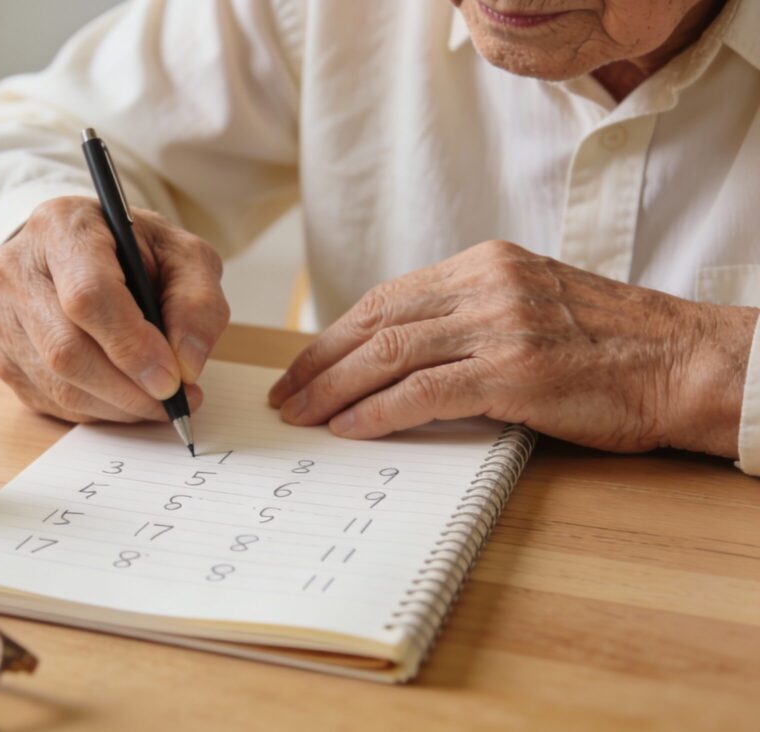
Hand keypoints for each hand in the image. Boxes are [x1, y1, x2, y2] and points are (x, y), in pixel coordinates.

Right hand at [0, 196, 229, 422]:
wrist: (78, 254)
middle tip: (173, 400)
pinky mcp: (1, 357)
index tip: (172, 379)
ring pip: (58, 384)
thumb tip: (187, 366)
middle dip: (128, 389)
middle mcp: (17, 268)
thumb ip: (197, 302)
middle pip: (67, 350)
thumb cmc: (133, 251)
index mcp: (62, 228)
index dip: (131, 346)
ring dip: (117, 406)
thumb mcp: (182, 255)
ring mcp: (0, 316)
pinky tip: (125, 397)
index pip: (87, 296)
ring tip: (158, 401)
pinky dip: (98, 410)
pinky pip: (50, 401)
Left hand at [268, 240, 757, 457]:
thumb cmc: (615, 347)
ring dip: (333, 389)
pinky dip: (376, 412)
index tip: (305, 364)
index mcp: (486, 264)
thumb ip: (471, 319)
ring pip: (388, 353)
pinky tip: (349, 428)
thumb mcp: (533, 308)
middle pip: (375, 320)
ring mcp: (500, 325)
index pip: (387, 297)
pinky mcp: (514, 371)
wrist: (690, 363)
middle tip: (286, 394)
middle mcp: (487, 284)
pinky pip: (422, 391)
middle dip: (319, 361)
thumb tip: (399, 357)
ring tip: (302, 415)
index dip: (337, 334)